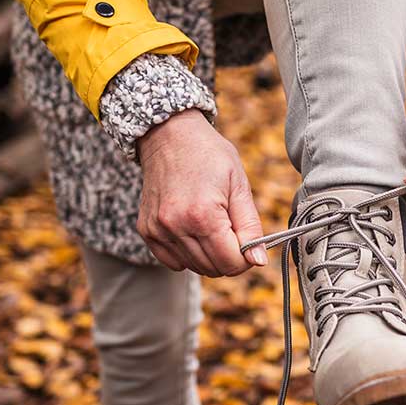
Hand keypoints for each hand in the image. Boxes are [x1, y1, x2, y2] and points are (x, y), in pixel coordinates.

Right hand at [137, 110, 266, 275]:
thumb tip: (258, 261)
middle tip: (230, 228)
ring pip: (194, 267)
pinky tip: (192, 230)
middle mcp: (176, 226)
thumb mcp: (239, 185)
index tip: (248, 240)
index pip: (232, 263)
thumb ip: (251, 227)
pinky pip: (173, 262)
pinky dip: (188, 254)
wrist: (169, 135)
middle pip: (214, 269)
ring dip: (209, 255)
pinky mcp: (147, 231)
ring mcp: (158, 230)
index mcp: (203, 215)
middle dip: (229, 256)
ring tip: (211, 223)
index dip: (246, 257)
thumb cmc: (209, 155)